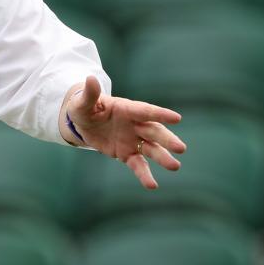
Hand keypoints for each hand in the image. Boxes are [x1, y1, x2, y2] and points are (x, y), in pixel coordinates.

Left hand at [64, 75, 186, 189]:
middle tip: (181, 149)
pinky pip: (138, 164)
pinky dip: (144, 175)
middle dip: (167, 140)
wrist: (82, 123)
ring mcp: (133, 140)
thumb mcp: (82, 102)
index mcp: (127, 109)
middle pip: (154, 132)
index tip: (177, 118)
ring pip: (151, 149)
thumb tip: (89, 78)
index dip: (160, 114)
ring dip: (162, 158)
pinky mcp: (127, 154)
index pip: (145, 111)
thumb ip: (89, 93)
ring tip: (175, 167)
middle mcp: (134, 124)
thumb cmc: (84, 108)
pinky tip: (152, 185)